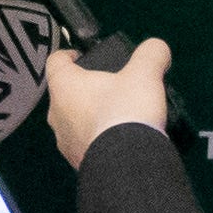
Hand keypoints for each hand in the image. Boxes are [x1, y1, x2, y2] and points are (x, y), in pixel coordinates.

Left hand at [46, 36, 171, 162]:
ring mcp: (65, 142)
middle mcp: (56, 114)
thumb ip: (151, 54)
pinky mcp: (77, 163)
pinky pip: (85, 144)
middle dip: (85, 89)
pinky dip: (98, 139)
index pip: (56, 61)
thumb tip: (157, 48)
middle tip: (110, 87)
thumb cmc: (126, 110)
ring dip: (90, 116)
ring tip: (117, 115)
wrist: (127, 164)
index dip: (68, 54)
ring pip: (73, 121)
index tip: (81, 55)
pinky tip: (118, 140)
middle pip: (65, 94)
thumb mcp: (144, 74)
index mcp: (64, 86)